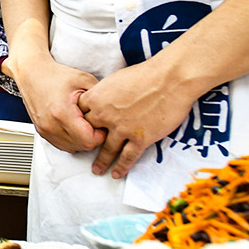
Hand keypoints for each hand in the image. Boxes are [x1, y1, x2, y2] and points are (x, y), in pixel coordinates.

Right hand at [5, 51, 103, 153]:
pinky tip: (74, 127)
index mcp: (62, 113)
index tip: (102, 125)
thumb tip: (112, 112)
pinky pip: (62, 145)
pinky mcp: (42, 131)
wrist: (31, 73)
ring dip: (82, 141)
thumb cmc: (54, 75)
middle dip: (93, 138)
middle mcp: (51, 125)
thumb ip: (100, 98)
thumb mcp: (84, 80)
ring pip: (72, 149)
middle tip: (95, 124)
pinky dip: (71, 140)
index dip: (101, 135)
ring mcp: (45, 129)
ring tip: (84, 124)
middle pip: (82, 147)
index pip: (89, 140)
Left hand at [77, 62, 198, 178]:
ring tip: (96, 170)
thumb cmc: (145, 74)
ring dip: (101, 162)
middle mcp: (105, 115)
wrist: (169, 79)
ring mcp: (122, 128)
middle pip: (89, 133)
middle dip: (86, 143)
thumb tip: (104, 100)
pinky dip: (121, 167)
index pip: (80, 114)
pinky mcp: (140, 138)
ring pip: (107, 150)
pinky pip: (128, 157)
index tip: (79, 129)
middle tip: (84, 152)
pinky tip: (117, 174)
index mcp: (97, 98)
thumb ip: (105, 93)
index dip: (79, 122)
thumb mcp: (115, 80)